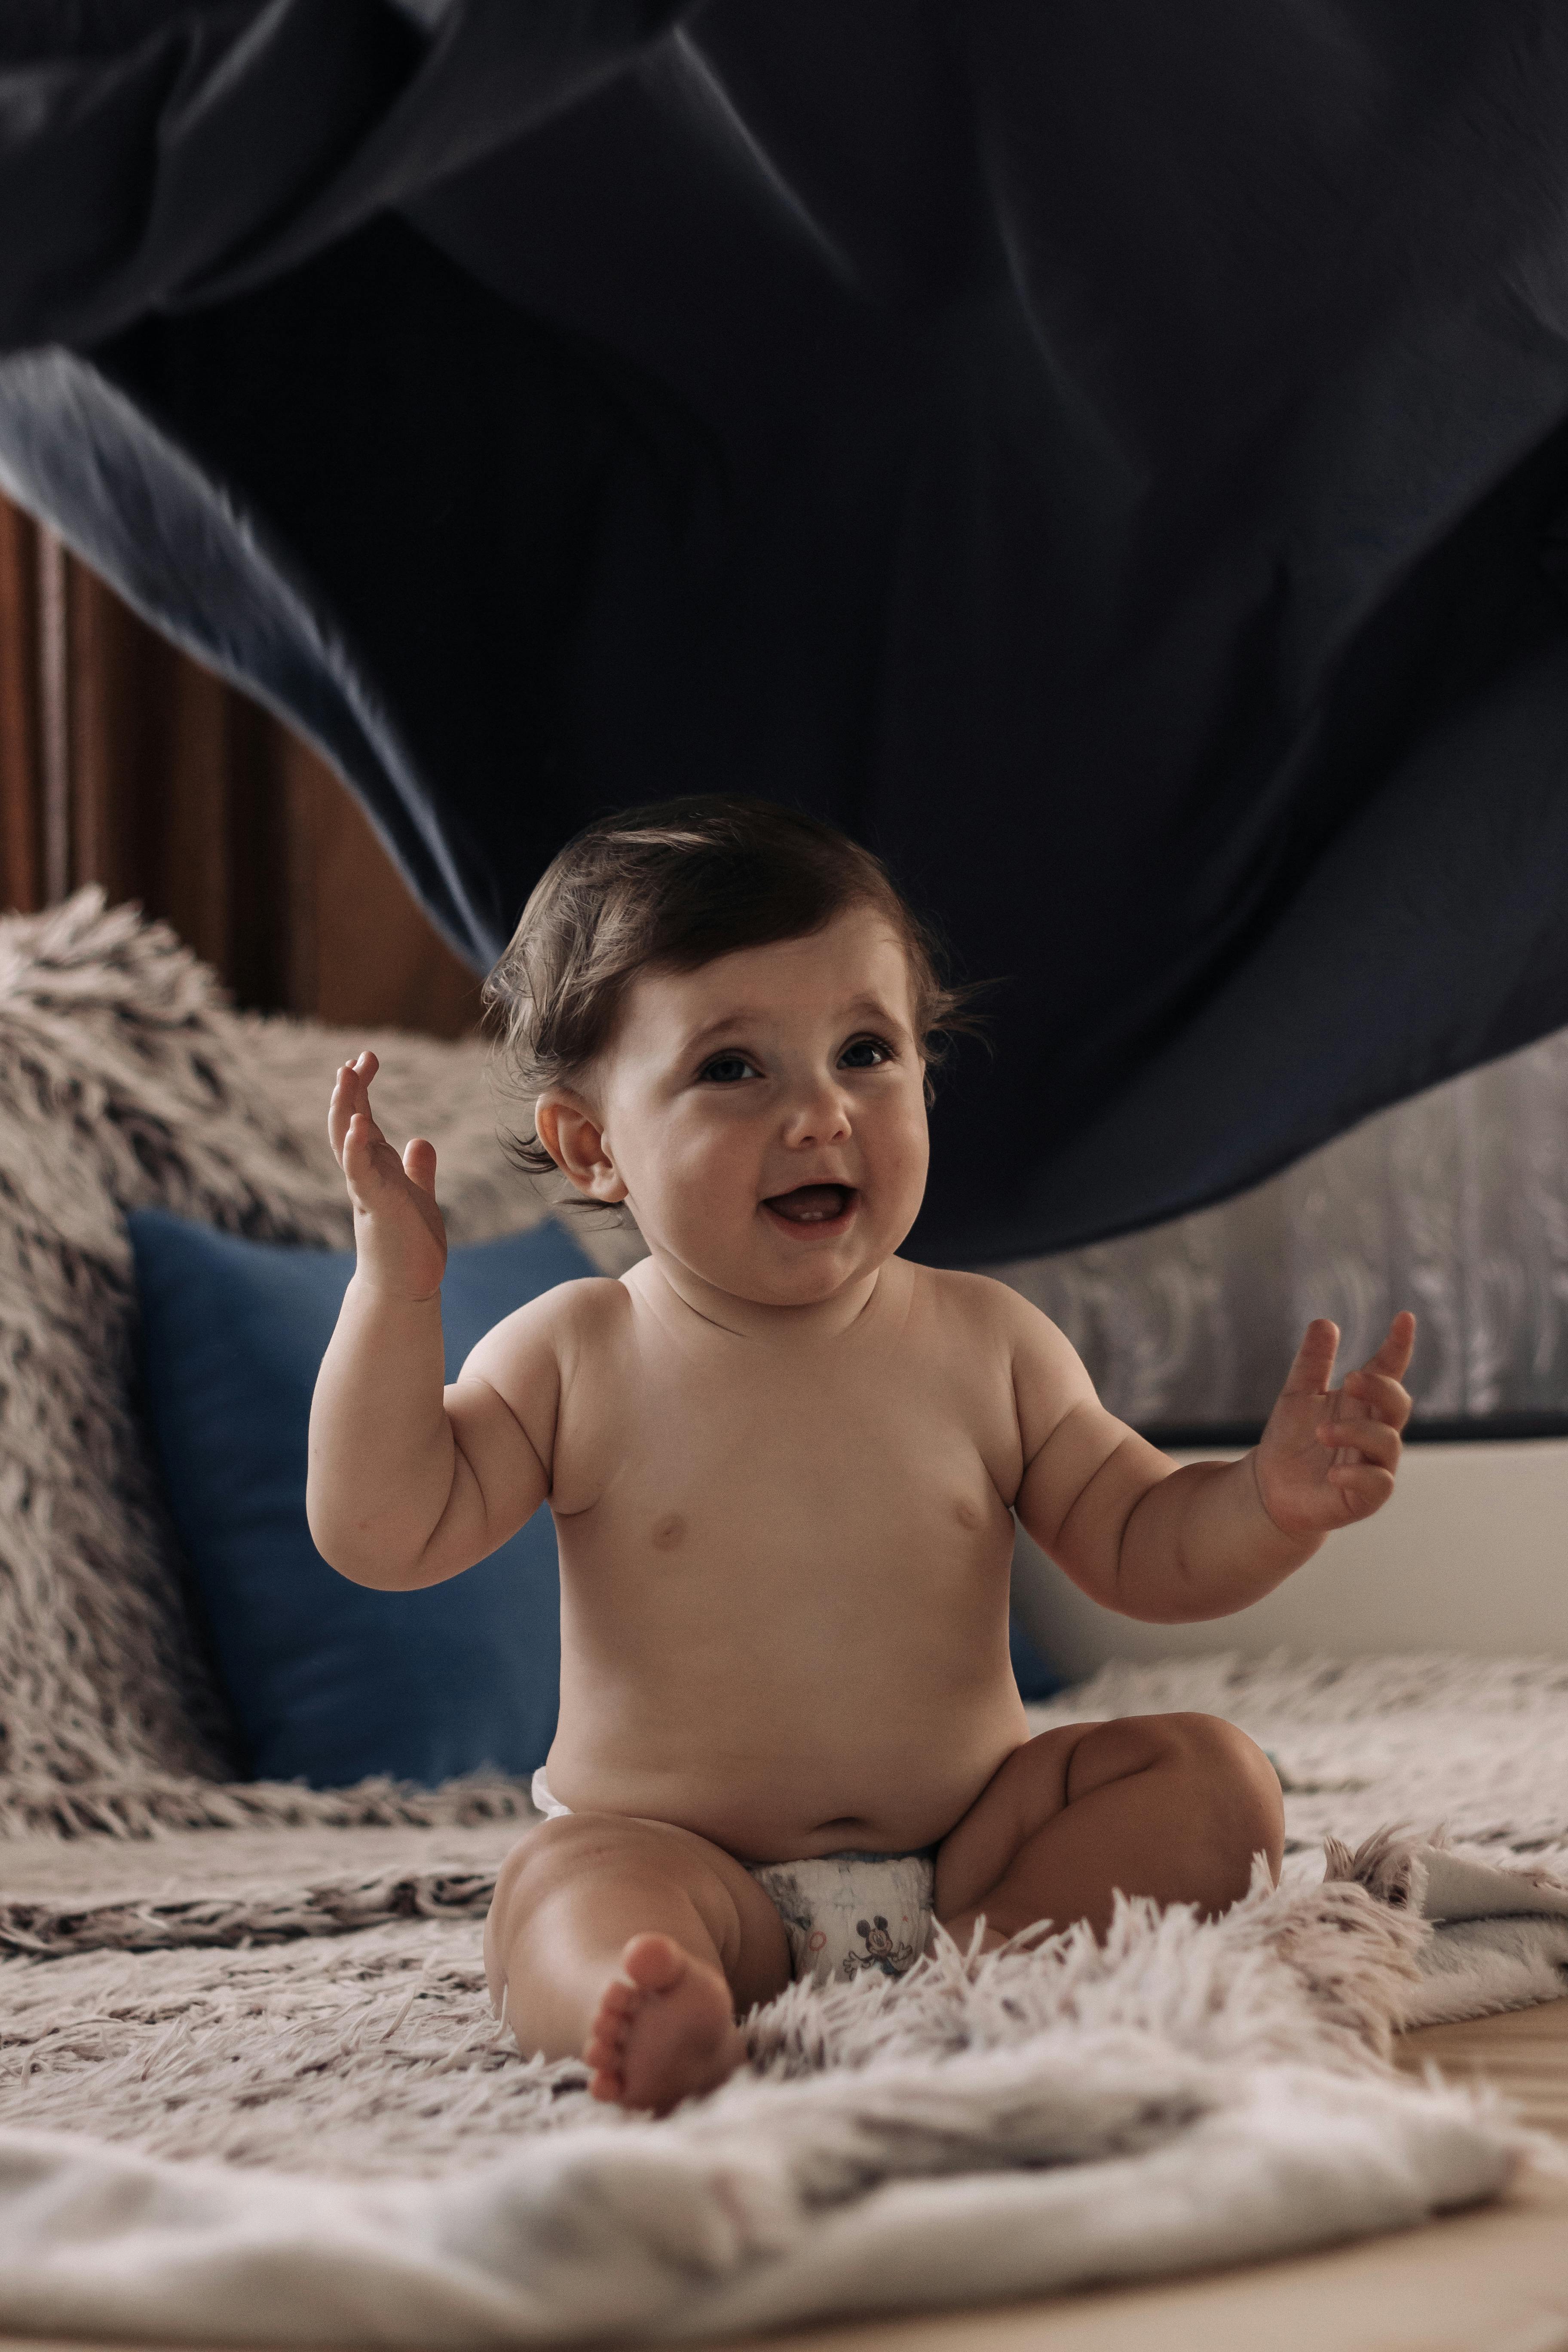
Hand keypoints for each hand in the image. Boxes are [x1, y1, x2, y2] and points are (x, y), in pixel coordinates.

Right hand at [327, 1051, 446, 1300]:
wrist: (406, 1287)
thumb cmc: (409, 1245)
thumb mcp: (418, 1196)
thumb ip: (417, 1170)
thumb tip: (420, 1142)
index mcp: (376, 1169)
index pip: (361, 1119)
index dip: (360, 1089)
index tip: (366, 1059)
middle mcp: (365, 1175)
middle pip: (347, 1122)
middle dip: (350, 1090)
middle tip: (355, 1059)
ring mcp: (367, 1190)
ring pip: (346, 1142)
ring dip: (345, 1109)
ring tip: (345, 1076)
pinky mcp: (376, 1207)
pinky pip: (361, 1173)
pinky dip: (356, 1149)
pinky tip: (357, 1124)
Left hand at [1253, 1312, 1414, 1537]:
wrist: (1271, 1487)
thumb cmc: (1292, 1439)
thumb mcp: (1297, 1395)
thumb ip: (1312, 1363)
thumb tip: (1324, 1322)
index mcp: (1362, 1403)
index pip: (1388, 1371)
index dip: (1398, 1346)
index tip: (1404, 1318)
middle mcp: (1375, 1430)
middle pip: (1397, 1403)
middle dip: (1380, 1388)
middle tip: (1351, 1379)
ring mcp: (1375, 1464)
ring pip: (1387, 1442)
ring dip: (1356, 1432)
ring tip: (1321, 1432)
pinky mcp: (1367, 1496)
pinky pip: (1378, 1484)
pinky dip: (1358, 1475)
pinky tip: (1334, 1473)